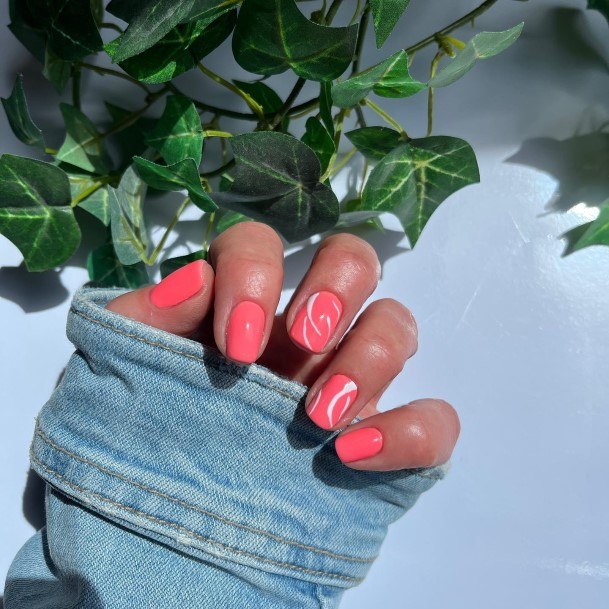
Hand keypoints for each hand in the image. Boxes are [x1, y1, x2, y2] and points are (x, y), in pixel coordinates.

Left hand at [105, 223, 459, 471]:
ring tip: (319, 416)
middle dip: (337, 288)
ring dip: (371, 358)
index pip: (261, 245)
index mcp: (243, 301)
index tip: (236, 343)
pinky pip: (433, 420)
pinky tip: (356, 453)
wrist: (163, 515)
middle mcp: (303, 329)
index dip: (257, 274)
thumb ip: (144, 321)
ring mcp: (348, 377)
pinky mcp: (382, 435)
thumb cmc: (144, 429)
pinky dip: (411, 431)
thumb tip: (192, 283)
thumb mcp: (124, 371)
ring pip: (397, 327)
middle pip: (354, 260)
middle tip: (305, 340)